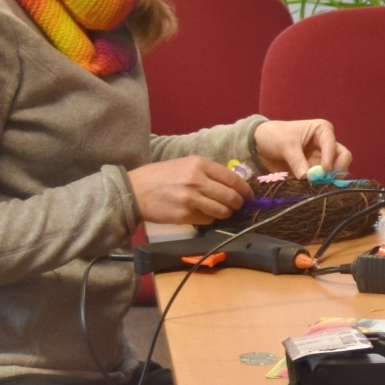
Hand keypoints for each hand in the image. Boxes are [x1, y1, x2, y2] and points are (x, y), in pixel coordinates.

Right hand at [128, 156, 250, 224]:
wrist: (134, 190)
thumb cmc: (161, 176)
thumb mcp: (185, 165)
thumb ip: (208, 172)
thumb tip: (233, 185)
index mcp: (199, 164)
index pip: (232, 179)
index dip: (245, 190)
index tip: (249, 196)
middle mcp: (197, 180)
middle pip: (231, 197)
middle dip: (238, 204)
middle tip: (237, 206)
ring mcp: (191, 199)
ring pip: (222, 211)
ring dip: (224, 213)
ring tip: (218, 211)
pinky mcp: (185, 215)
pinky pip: (208, 220)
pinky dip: (208, 219)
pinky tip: (200, 214)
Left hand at [254, 119, 351, 177]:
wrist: (260, 146)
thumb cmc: (274, 135)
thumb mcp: (284, 144)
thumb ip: (296, 160)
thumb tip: (306, 176)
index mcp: (322, 131)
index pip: (332, 143)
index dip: (330, 157)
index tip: (325, 170)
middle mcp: (326, 145)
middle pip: (343, 157)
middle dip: (338, 169)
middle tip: (328, 179)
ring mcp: (322, 160)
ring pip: (337, 171)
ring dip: (330, 179)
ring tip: (319, 185)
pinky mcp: (316, 173)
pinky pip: (324, 180)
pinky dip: (322, 185)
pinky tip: (314, 189)